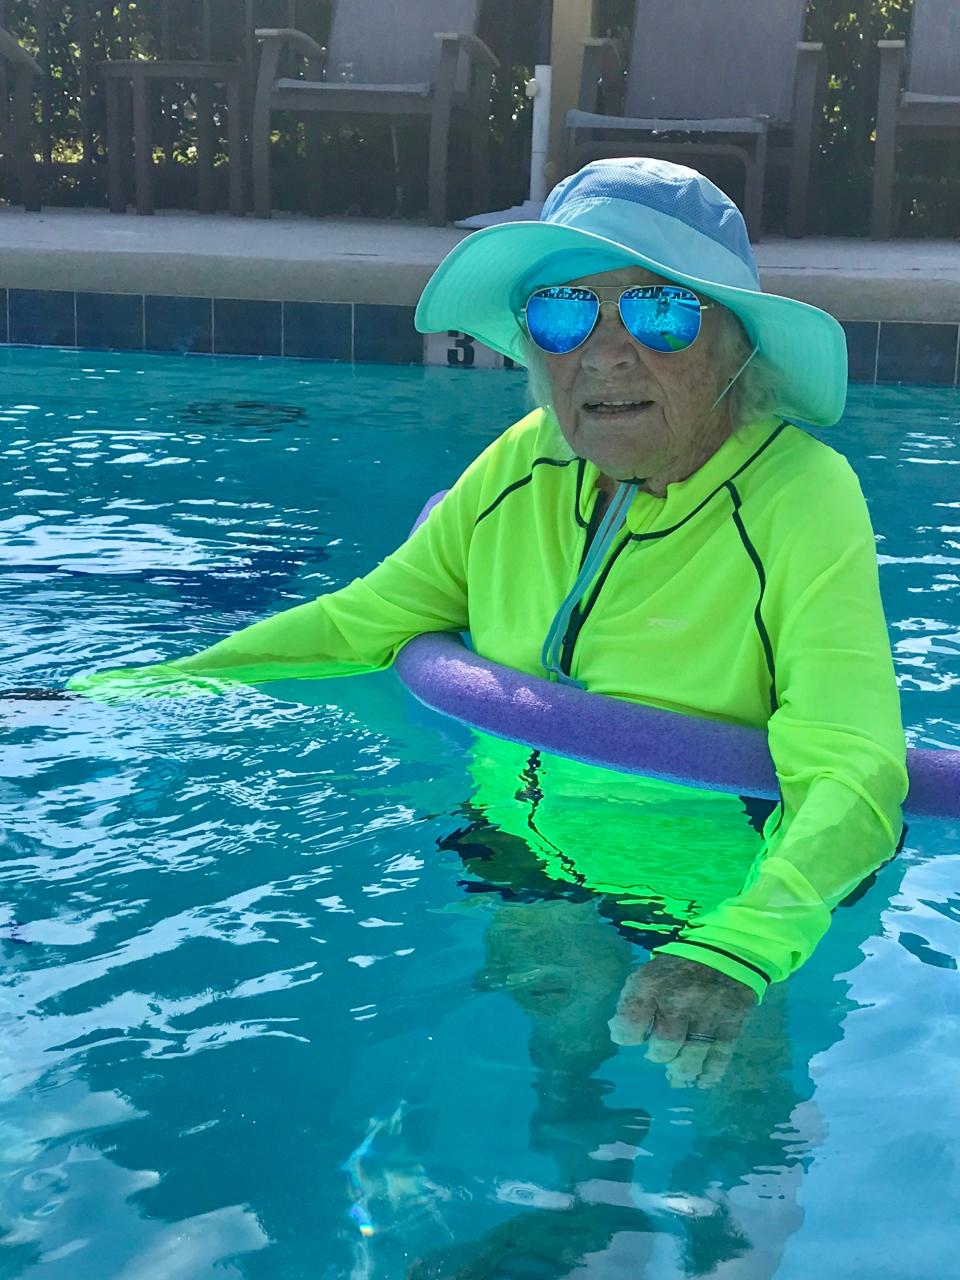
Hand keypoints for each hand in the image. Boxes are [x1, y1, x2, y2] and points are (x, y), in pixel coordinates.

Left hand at [609, 953, 756, 1088]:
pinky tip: (702, 1081)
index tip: (632, 1037)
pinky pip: (719, 1056)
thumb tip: (619, 1034)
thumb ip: (632, 1002)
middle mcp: (678, 1002)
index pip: (629, 1024)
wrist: (725, 951)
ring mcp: (707, 1015)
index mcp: (651, 986)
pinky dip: (710, 1073)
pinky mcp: (731, 1024)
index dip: (626, 1036)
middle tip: (660, 1054)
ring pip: (692, 1056)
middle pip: (664, 1047)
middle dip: (659, 1055)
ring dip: (682, 1071)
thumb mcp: (647, 974)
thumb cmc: (677, 969)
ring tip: (677, 1076)